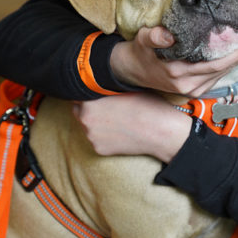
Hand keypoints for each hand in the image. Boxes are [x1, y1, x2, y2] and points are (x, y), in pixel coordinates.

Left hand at [72, 93, 191, 161]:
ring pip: (87, 126)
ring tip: (116, 119)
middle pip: (78, 111)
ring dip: (96, 122)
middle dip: (88, 107)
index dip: (88, 92)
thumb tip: (96, 86)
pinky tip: (119, 131)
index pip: (77, 94)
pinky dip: (104, 136)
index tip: (96, 92)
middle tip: (106, 106)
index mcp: (89, 102)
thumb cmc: (146, 105)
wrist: (159, 131)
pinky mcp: (99, 150)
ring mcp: (91, 137)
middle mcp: (85, 121)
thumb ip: (104, 89)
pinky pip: (96, 139)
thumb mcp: (123, 89)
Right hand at [110, 25, 237, 96]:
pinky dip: (232, 59)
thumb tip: (168, 35)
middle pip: (228, 66)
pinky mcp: (196, 89)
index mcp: (181, 74)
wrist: (130, 72)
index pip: (219, 62)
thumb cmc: (140, 53)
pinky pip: (219, 73)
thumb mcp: (143, 41)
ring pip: (226, 70)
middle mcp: (191, 85)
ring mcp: (194, 89)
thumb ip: (155, 37)